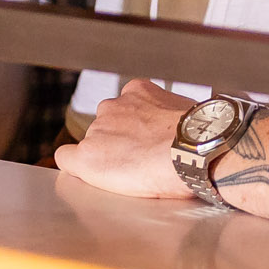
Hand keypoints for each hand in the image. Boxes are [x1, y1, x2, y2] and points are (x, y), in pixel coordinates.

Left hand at [53, 78, 196, 199]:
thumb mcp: (188, 115)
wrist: (193, 152)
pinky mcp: (87, 156)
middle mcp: (113, 107)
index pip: (126, 109)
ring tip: (131, 176)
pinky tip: (86, 176)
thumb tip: (186, 128)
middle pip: (107, 126)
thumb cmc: (201, 138)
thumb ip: (174, 117)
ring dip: (107, 157)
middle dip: (121, 142)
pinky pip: (67, 159)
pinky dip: (75, 167)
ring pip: (93, 144)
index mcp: (139, 92)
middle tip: (142, 162)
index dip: (135, 129)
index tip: (146, 142)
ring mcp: (98, 130)